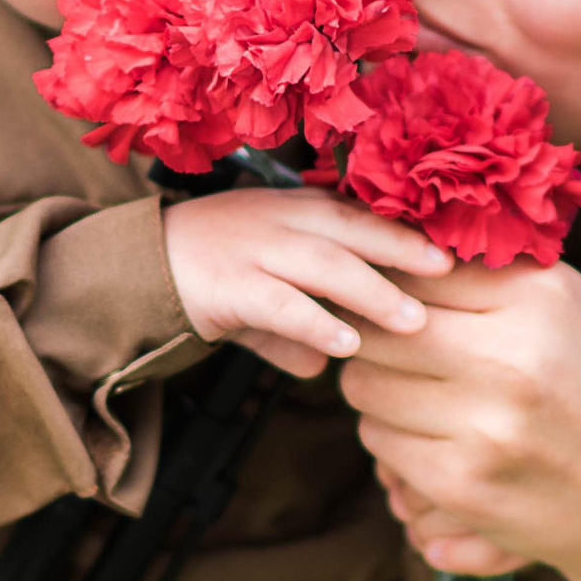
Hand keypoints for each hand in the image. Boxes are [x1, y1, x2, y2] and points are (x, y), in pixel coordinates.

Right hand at [162, 186, 452, 377]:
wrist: (129, 270)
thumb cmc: (206, 275)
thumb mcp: (258, 297)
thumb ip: (292, 330)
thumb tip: (323, 370)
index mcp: (292, 209)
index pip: (358, 213)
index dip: (403, 229)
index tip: (451, 249)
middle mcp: (275, 219)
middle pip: (350, 228)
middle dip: (401, 248)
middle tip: (447, 273)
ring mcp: (250, 248)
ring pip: (323, 264)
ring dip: (372, 292)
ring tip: (413, 322)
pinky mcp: (225, 284)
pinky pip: (279, 303)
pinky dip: (315, 323)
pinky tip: (346, 344)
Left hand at [339, 259, 580, 580]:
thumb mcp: (569, 308)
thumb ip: (488, 273)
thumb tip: (387, 242)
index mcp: (542, 297)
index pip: (415, 267)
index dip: (393, 283)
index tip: (396, 296)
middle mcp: (514, 357)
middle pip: (378, 328)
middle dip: (373, 336)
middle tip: (396, 347)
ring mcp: (488, 427)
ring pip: (366, 388)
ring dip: (378, 389)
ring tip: (420, 393)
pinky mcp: (467, 486)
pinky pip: (381, 445)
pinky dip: (392, 440)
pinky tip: (433, 439)